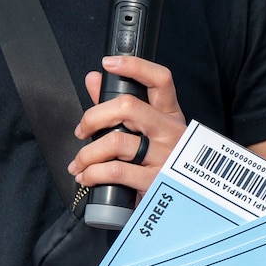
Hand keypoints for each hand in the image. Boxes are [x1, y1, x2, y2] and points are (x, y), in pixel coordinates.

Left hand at [68, 55, 185, 194]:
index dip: (135, 66)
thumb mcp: (148, 133)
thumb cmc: (162, 162)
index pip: (160, 80)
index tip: (109, 63)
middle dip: (93, 117)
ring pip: (115, 141)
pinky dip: (93, 173)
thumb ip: (118, 106)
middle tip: (82, 131)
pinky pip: (115, 170)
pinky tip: (87, 177)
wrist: (185, 203)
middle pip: (128, 106)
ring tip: (79, 163)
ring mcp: (164, 155)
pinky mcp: (155, 180)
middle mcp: (170, 131)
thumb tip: (94, 78)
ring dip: (87, 153)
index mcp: (170, 114)